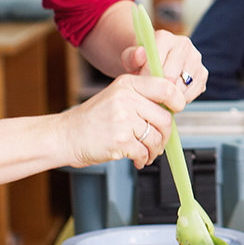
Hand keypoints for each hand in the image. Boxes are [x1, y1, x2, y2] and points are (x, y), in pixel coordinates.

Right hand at [61, 74, 184, 169]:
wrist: (65, 136)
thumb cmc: (93, 119)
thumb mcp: (116, 96)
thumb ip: (142, 97)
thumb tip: (171, 108)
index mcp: (127, 84)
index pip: (165, 87)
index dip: (177, 100)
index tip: (177, 109)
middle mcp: (126, 99)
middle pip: (164, 118)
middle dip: (165, 135)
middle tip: (158, 141)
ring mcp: (123, 120)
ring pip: (157, 138)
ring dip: (155, 150)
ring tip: (147, 152)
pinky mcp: (120, 141)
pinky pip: (144, 152)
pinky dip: (144, 159)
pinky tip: (138, 159)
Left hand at [121, 30, 206, 101]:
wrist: (154, 61)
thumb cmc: (141, 61)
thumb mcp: (129, 58)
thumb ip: (131, 56)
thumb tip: (140, 53)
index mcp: (165, 37)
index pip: (157, 64)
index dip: (147, 79)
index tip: (142, 85)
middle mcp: (184, 45)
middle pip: (172, 77)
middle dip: (159, 89)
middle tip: (150, 94)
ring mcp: (196, 59)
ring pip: (182, 87)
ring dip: (170, 97)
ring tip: (160, 94)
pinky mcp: (203, 74)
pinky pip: (191, 94)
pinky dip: (181, 99)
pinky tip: (171, 95)